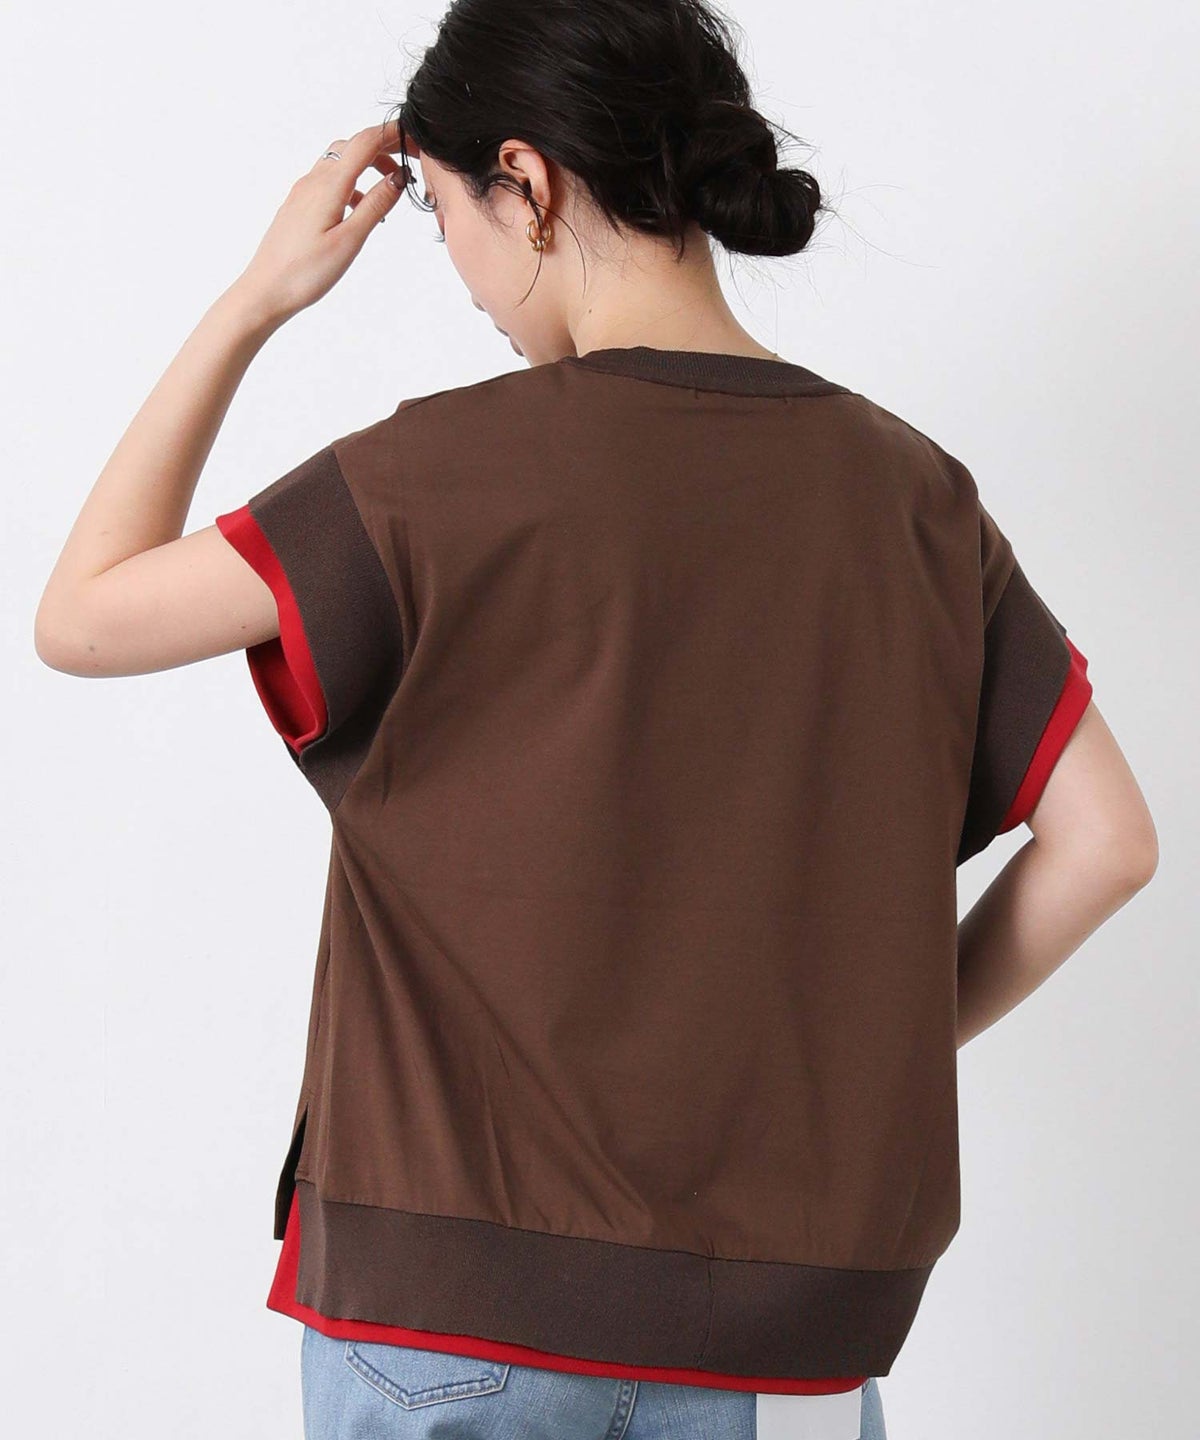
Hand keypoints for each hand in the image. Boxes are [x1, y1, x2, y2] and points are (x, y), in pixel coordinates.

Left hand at [234, 118, 414, 325]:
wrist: (266, 290)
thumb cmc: (306, 272)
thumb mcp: (350, 240)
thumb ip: (375, 206)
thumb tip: (398, 177)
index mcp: (329, 185)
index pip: (365, 142)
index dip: (392, 134)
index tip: (415, 140)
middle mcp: (313, 181)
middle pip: (352, 147)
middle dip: (382, 148)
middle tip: (408, 163)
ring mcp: (303, 192)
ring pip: (339, 163)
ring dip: (366, 166)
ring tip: (388, 191)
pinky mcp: (299, 205)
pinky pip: (328, 182)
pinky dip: (351, 184)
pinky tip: (359, 210)